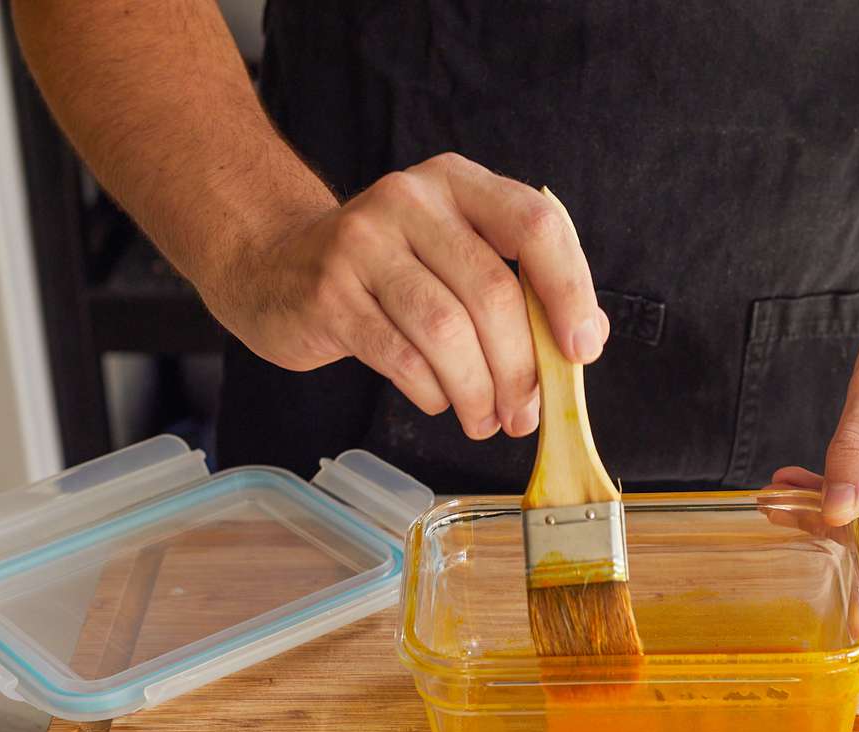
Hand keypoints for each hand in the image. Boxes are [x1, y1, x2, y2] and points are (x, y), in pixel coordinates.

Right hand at [202, 152, 608, 439]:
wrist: (273, 264)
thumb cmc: (386, 271)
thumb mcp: (453, 254)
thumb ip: (519, 287)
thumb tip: (584, 339)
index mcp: (457, 184)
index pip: (535, 225)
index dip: (570, 290)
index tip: (582, 350)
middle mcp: (410, 201)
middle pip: (492, 290)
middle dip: (521, 367)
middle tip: (525, 413)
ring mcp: (363, 243)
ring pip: (446, 330)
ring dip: (478, 390)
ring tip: (486, 421)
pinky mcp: (329, 294)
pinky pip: (400, 357)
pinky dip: (432, 392)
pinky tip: (439, 401)